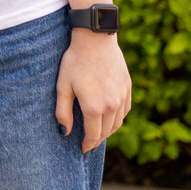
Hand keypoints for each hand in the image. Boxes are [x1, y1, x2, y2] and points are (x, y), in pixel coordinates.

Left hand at [56, 29, 131, 152]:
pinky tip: (109, 117)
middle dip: (97, 140)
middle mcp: (111, 106)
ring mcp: (122, 97)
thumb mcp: (62, 86)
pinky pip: (125, 111)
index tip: (82, 149)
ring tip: (97, 132)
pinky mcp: (128, 88)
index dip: (88, 144)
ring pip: (117, 123)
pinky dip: (117, 118)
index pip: (93, 135)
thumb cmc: (74, 62)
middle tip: (89, 143)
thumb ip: (63, 112)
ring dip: (108, 131)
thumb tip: (65, 132)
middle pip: (106, 132)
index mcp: (94, 107)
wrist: (95, 40)